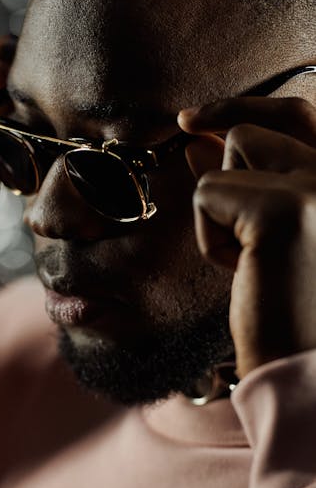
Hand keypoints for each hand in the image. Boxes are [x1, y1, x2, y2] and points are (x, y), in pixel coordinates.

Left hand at [179, 96, 315, 377]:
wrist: (311, 380)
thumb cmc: (297, 313)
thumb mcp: (281, 237)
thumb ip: (255, 181)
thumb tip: (205, 138)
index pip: (306, 116)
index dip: (252, 106)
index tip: (202, 116)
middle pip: (269, 121)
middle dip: (224, 127)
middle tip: (185, 122)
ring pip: (238, 146)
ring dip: (224, 202)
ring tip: (250, 255)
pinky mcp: (286, 209)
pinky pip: (208, 193)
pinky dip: (209, 235)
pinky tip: (241, 273)